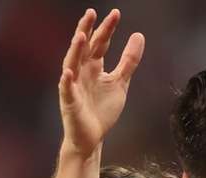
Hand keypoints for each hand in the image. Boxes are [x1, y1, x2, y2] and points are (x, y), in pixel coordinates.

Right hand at [59, 9, 144, 155]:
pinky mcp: (70, 102)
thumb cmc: (102, 109)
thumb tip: (139, 36)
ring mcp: (73, 86)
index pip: (100, 44)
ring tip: (81, 36)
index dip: (107, 29)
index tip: (116, 14)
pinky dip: (66, 81)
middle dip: (88, 30)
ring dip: (76, 50)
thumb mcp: (120, 82)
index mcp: (93, 66)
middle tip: (92, 13)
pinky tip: (68, 72)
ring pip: (72, 64)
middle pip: (84, 48)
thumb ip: (129, 60)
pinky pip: (66, 90)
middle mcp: (81, 72)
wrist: (92, 136)